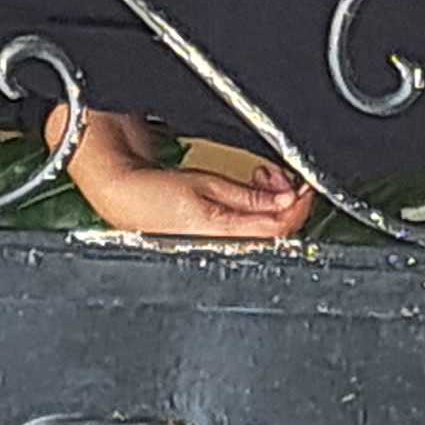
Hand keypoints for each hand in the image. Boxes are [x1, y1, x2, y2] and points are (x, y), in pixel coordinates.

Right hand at [58, 109, 316, 243]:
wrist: (120, 194)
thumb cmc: (151, 193)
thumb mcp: (207, 184)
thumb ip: (250, 197)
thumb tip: (287, 202)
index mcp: (224, 236)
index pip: (280, 230)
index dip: (299, 207)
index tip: (304, 186)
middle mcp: (225, 247)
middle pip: (277, 232)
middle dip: (286, 200)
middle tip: (278, 176)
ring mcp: (220, 245)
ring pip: (265, 230)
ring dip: (272, 201)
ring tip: (260, 178)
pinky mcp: (214, 238)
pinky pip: (248, 229)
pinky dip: (257, 208)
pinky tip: (249, 190)